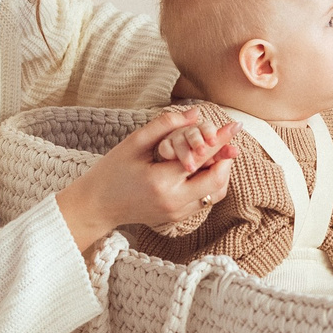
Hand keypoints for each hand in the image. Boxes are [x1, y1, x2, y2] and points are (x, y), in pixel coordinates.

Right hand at [57, 109, 236, 250]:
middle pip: (217, 180)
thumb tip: (195, 113)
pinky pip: (204, 201)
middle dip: (226, 159)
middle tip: (227, 141)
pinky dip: (209, 184)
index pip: (202, 157)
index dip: (220, 139)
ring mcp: (177, 214)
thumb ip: (165, 126)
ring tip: (217, 153)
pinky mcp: (177, 219)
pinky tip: (204, 168)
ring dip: (220, 173)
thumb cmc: (111, 171)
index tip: (235, 125)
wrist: (97, 206)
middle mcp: (174, 201)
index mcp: (161, 181)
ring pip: (215, 194)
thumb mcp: (134, 143)